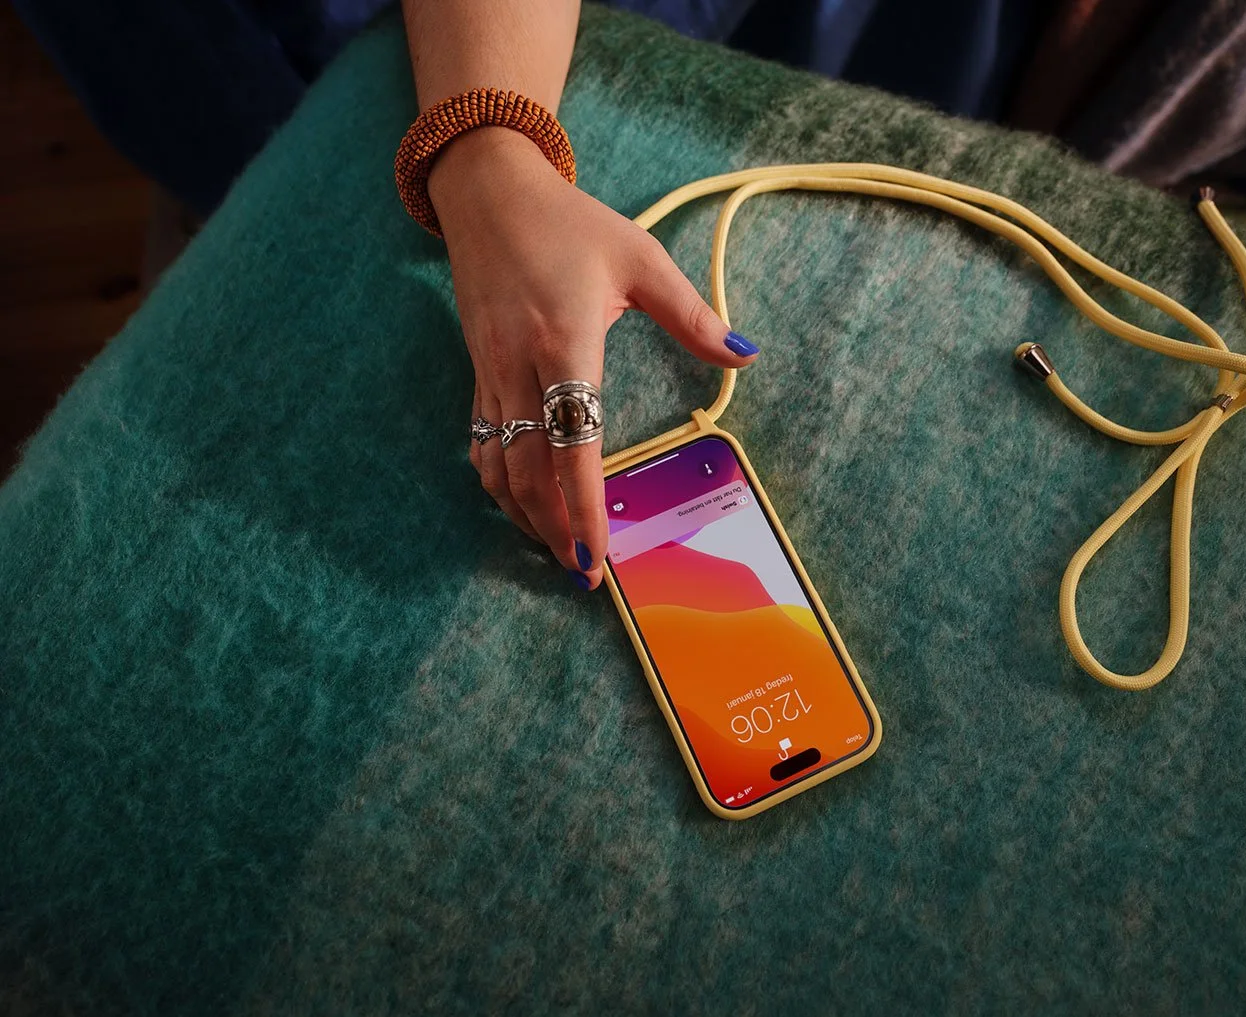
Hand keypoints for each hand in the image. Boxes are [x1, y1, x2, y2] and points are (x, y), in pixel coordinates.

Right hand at [429, 128, 757, 588]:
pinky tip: (523, 508)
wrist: (488, 192)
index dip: (584, 505)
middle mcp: (520, 367)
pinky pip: (484, 445)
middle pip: (531, 471)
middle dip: (555, 529)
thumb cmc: (568, 224)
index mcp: (564, 341)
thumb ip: (692, 314)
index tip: (597, 553)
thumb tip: (746, 354)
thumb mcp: (640, 258)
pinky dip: (501, 486)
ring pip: (500, 466)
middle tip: (584, 573)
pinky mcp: (478, 374)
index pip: (575, 442)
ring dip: (526, 516)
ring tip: (557, 552)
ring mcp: (491, 374)